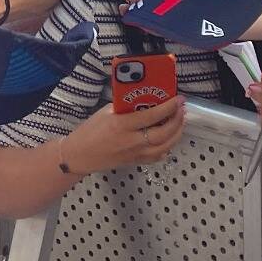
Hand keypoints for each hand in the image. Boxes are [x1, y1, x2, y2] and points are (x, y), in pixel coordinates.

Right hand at [64, 95, 187, 174]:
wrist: (79, 155)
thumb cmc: (90, 130)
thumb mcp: (106, 112)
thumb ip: (125, 106)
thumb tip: (145, 98)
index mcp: (122, 125)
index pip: (152, 116)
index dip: (168, 107)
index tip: (178, 99)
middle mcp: (131, 141)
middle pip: (163, 133)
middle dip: (177, 120)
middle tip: (181, 109)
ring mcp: (135, 154)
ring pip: (164, 147)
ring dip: (176, 134)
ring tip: (180, 121)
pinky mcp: (136, 162)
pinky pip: (157, 157)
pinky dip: (167, 147)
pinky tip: (169, 138)